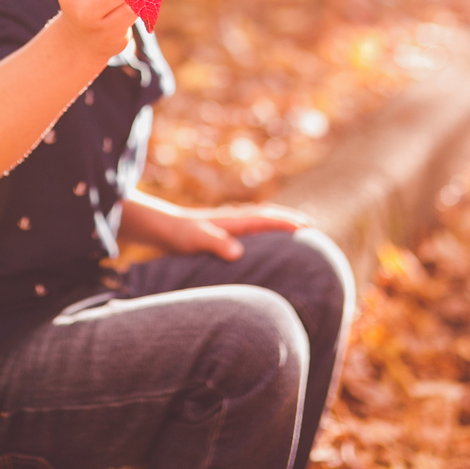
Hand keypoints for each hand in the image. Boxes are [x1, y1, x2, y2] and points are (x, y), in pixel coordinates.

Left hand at [122, 195, 304, 262]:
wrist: (157, 227)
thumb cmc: (175, 234)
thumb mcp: (194, 239)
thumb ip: (214, 243)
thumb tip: (238, 252)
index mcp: (232, 220)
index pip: (266, 219)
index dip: (288, 223)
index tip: (309, 227)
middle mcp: (233, 220)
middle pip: (267, 216)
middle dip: (289, 220)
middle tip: (312, 227)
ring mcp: (227, 226)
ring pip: (259, 223)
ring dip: (277, 226)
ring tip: (295, 236)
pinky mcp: (220, 234)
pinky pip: (249, 232)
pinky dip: (263, 234)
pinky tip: (263, 248)